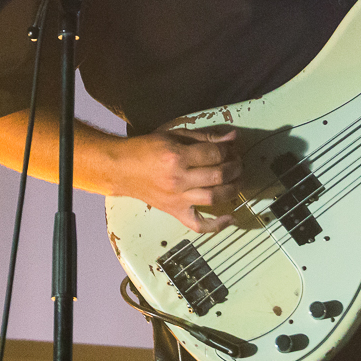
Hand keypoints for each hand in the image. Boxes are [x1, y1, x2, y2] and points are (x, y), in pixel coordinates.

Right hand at [109, 127, 241, 232]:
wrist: (121, 169)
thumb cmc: (146, 149)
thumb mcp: (173, 135)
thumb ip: (204, 137)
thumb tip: (232, 137)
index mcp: (177, 157)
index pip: (214, 154)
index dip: (229, 150)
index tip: (232, 148)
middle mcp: (178, 179)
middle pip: (218, 176)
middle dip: (235, 167)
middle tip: (238, 163)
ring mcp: (177, 199)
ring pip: (214, 198)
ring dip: (233, 189)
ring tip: (238, 180)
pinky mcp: (175, 212)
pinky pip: (199, 224)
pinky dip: (217, 225)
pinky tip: (231, 218)